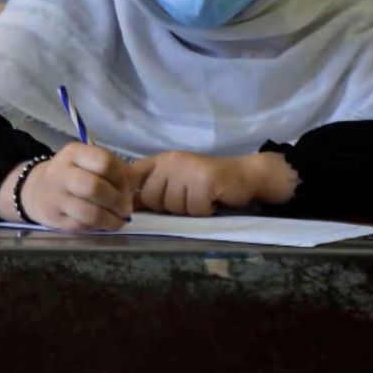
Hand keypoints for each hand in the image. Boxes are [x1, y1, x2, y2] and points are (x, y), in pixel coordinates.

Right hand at [12, 143, 138, 230]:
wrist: (36, 190)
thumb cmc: (73, 174)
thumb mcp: (88, 161)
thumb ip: (115, 168)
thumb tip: (137, 184)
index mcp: (73, 153)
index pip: (104, 162)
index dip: (122, 177)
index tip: (130, 187)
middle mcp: (61, 173)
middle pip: (95, 187)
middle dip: (117, 201)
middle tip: (126, 208)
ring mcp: (56, 197)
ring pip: (89, 212)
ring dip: (111, 219)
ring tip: (119, 220)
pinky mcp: (54, 218)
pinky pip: (82, 226)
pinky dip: (99, 227)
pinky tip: (105, 224)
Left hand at [132, 151, 297, 215]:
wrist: (244, 175)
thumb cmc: (206, 183)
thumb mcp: (175, 181)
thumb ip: (153, 190)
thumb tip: (128, 207)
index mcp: (159, 161)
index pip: (132, 175)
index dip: (130, 193)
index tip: (138, 204)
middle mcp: (170, 162)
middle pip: (150, 198)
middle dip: (166, 207)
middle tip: (186, 200)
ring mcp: (186, 170)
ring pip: (172, 206)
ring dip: (187, 210)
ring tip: (200, 199)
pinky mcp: (204, 181)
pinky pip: (193, 209)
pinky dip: (204, 211)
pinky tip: (212, 201)